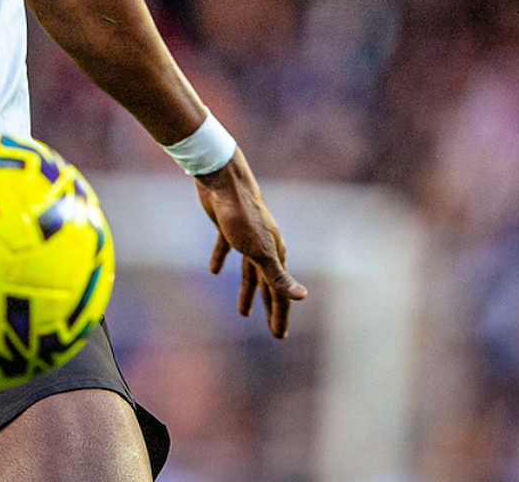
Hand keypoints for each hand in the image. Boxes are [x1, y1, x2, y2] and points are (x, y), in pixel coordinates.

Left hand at [196, 149, 305, 337]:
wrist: (223, 182)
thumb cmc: (242, 217)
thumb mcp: (260, 251)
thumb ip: (279, 276)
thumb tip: (303, 297)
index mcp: (274, 254)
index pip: (280, 291)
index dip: (280, 315)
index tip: (279, 336)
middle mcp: (264, 247)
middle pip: (268, 284)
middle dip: (271, 307)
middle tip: (273, 331)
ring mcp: (246, 238)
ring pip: (249, 271)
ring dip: (247, 290)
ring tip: (243, 312)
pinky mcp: (227, 227)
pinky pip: (225, 249)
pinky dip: (221, 260)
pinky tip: (214, 270)